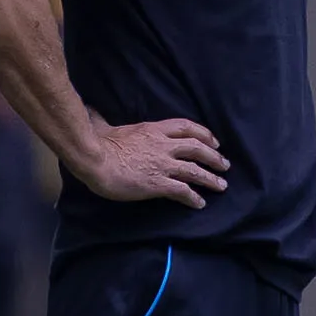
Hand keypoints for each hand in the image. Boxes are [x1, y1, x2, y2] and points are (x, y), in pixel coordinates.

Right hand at [77, 116, 228, 206]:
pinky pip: (182, 191)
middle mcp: (163, 145)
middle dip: (213, 157)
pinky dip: (193, 197)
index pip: (186, 127)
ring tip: (221, 186)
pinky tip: (200, 203)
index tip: (214, 141)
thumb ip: (103, 119)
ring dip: (210, 179)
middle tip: (224, 165)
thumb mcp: (104, 126)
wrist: (95, 159)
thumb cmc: (97, 143)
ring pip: (195, 170)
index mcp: (153, 130)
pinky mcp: (158, 183)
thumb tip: (91, 111)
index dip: (204, 134)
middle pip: (197, 148)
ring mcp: (162, 165)